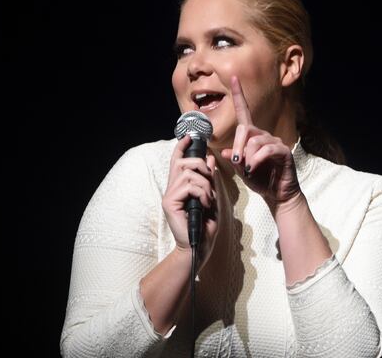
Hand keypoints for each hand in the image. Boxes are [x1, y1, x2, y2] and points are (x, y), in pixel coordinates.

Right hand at [162, 135, 218, 264]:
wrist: (200, 245)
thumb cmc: (206, 224)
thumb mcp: (212, 197)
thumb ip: (209, 179)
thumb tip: (210, 158)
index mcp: (181, 186)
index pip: (178, 160)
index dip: (182, 147)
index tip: (190, 136)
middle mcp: (172, 188)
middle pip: (183, 162)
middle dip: (200, 165)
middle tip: (209, 181)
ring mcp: (169, 195)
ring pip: (188, 173)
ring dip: (205, 184)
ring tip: (209, 198)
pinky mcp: (170, 202)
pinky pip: (189, 186)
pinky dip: (203, 192)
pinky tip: (206, 204)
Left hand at [220, 75, 302, 210]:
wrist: (277, 195)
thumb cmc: (260, 180)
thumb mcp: (242, 170)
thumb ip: (235, 159)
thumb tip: (227, 151)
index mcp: (253, 137)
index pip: (245, 113)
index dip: (239, 95)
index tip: (233, 78)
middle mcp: (264, 136)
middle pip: (245, 129)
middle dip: (238, 146)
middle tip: (237, 162)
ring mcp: (275, 142)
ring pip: (255, 141)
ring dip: (248, 157)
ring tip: (248, 170)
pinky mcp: (283, 151)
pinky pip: (267, 150)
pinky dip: (257, 159)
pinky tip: (254, 168)